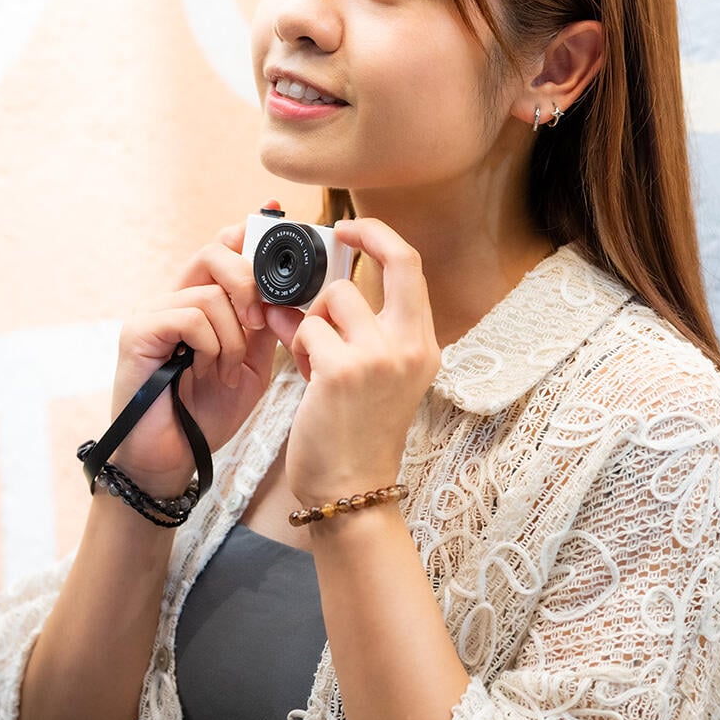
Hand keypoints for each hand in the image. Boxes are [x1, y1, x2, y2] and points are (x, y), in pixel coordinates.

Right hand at [112, 221, 278, 493]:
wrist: (171, 460)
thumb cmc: (205, 414)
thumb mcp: (251, 365)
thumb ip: (265, 327)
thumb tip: (286, 292)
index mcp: (202, 302)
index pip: (222, 248)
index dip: (246, 232)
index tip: (272, 216)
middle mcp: (174, 299)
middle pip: (214, 253)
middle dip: (248, 281)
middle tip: (258, 320)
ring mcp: (153, 313)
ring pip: (209, 292)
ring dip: (233, 336)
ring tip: (228, 371)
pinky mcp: (138, 333)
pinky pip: (189, 316)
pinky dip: (211, 344)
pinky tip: (209, 373)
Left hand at [266, 218, 440, 506]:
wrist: (350, 491)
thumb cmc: (355, 432)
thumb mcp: (367, 374)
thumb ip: (346, 329)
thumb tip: (301, 290)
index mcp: (422, 344)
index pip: (412, 266)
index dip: (381, 236)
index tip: (351, 228)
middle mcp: (410, 345)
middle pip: (394, 262)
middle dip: (360, 242)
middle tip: (337, 239)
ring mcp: (380, 357)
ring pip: (334, 298)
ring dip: (312, 320)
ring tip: (310, 355)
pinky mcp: (343, 371)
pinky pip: (307, 330)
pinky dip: (296, 346)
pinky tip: (302, 374)